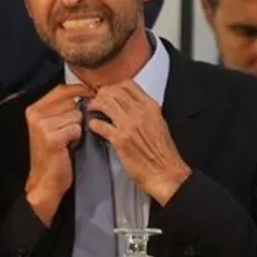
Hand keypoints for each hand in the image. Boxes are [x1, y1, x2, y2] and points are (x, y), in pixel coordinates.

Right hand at [23, 84, 91, 224]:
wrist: (46, 180)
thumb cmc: (53, 153)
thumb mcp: (53, 125)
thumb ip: (62, 108)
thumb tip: (86, 93)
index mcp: (34, 109)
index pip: (62, 89)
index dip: (79, 90)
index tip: (92, 92)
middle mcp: (36, 114)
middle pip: (72, 103)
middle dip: (76, 117)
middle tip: (67, 132)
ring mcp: (42, 125)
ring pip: (76, 116)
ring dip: (77, 129)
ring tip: (67, 140)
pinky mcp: (52, 137)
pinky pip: (77, 129)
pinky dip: (77, 138)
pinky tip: (68, 147)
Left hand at [86, 82, 190, 204]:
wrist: (166, 172)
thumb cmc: (163, 153)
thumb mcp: (159, 123)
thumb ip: (145, 112)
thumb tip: (130, 105)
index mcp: (150, 107)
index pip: (128, 84)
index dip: (114, 85)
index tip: (108, 91)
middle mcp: (139, 113)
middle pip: (113, 91)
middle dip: (101, 94)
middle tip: (96, 99)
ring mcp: (128, 125)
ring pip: (105, 103)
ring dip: (94, 104)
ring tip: (91, 109)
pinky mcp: (119, 140)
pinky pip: (100, 125)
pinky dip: (93, 123)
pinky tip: (92, 125)